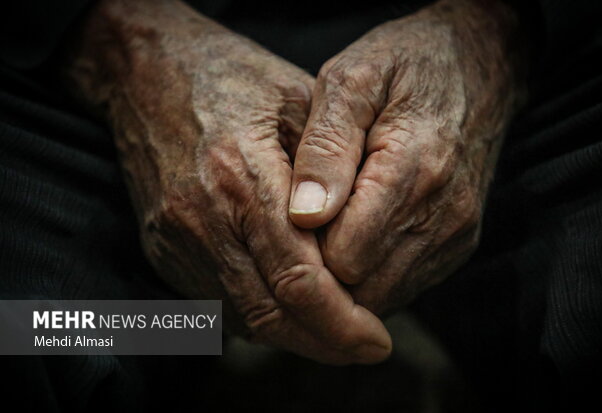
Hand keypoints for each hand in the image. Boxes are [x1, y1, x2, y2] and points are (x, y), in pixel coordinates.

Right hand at [65, 0, 390, 363]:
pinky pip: (215, 304)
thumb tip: (365, 239)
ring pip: (242, 317)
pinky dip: (258, 317)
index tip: (377, 340)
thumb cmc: (234, 79)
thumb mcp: (299, 101)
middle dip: (324, 342)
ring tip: (335, 334)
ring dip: (293, 337)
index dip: (342, 321)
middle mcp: (202, 218)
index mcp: (242, 176)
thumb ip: (333, 171)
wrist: (146, 73)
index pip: (298, 278)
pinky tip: (290, 310)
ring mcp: (175, 238)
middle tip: (364, 348)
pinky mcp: (162, 248)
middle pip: (270, 312)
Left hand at [289, 0, 525, 313]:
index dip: (306, 250)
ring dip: (350, 277)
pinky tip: (363, 233)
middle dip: (325, 270)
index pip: (344, 257)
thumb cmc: (405, 64)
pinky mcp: (460, 243)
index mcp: (412, 169)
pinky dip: (376, 273)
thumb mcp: (350, 80)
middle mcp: (442, 213)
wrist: (480, 63)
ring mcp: (456, 233)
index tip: (291, 220)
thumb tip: (306, 214)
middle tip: (307, 226)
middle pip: (364, 287)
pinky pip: (408, 287)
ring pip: (385, 296)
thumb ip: (326, 147)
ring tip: (333, 227)